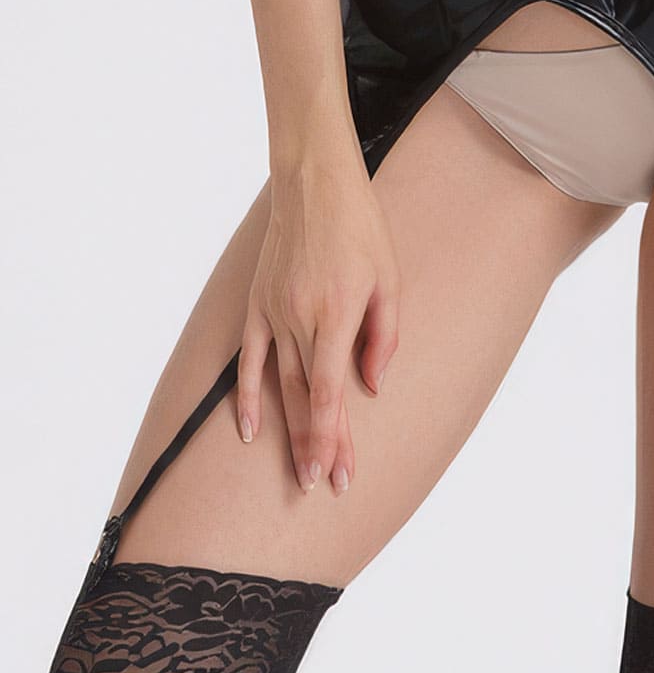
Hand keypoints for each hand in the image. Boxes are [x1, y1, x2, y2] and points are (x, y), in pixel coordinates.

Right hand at [236, 135, 399, 493]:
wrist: (315, 184)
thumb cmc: (362, 229)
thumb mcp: (389, 280)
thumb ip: (383, 338)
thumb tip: (372, 386)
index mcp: (334, 315)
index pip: (331, 393)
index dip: (334, 438)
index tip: (339, 473)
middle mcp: (298, 320)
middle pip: (307, 398)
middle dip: (316, 447)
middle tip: (323, 487)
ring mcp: (272, 314)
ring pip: (280, 386)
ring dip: (289, 432)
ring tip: (298, 472)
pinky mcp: (256, 305)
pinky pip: (248, 359)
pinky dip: (245, 396)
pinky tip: (248, 430)